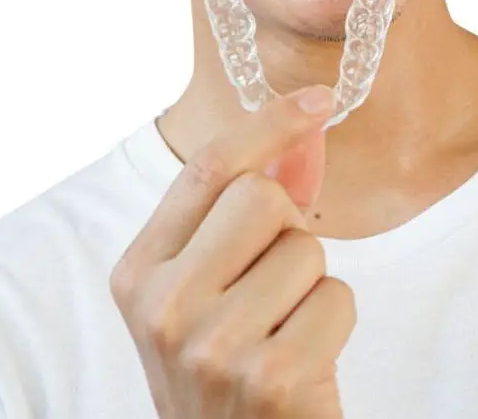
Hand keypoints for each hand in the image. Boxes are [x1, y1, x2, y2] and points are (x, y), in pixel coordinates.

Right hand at [111, 86, 353, 417]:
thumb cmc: (228, 367)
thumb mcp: (213, 288)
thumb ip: (249, 208)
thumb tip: (305, 134)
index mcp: (138, 273)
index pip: (205, 169)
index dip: (266, 124)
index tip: (316, 101)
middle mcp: (162, 307)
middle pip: (261, 196)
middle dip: (288, 229)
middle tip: (274, 284)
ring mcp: (213, 346)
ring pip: (307, 248)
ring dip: (313, 284)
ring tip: (284, 330)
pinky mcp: (272, 377)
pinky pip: (338, 298)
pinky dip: (335, 324)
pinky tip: (305, 361)